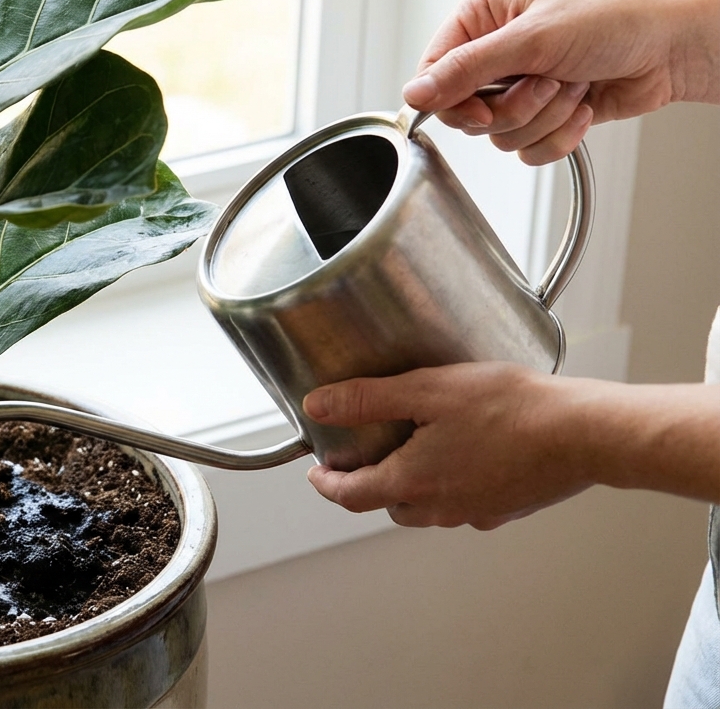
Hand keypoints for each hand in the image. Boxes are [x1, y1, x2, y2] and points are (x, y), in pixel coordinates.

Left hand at [301, 362, 591, 529]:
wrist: (585, 434)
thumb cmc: (510, 407)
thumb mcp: (426, 389)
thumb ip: (367, 398)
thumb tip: (317, 405)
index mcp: (412, 482)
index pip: (349, 495)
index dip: (326, 483)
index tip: (316, 473)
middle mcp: (440, 508)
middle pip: (387, 503)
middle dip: (367, 483)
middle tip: (362, 454)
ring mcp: (475, 512)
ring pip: (426, 507)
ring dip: (409, 486)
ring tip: (412, 449)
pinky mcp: (505, 509)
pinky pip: (462, 502)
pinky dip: (448, 484)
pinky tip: (463, 454)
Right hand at [405, 0, 719, 163]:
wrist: (675, 45)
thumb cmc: (616, 18)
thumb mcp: (531, 39)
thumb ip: (466, 71)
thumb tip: (413, 94)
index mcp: (483, 15)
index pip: (435, 72)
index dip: (452, 101)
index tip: (481, 112)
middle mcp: (497, 50)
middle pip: (466, 110)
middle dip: (512, 107)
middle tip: (544, 84)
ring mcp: (521, 84)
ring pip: (499, 134)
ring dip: (542, 117)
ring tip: (574, 85)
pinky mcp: (545, 113)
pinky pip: (527, 149)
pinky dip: (559, 135)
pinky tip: (584, 105)